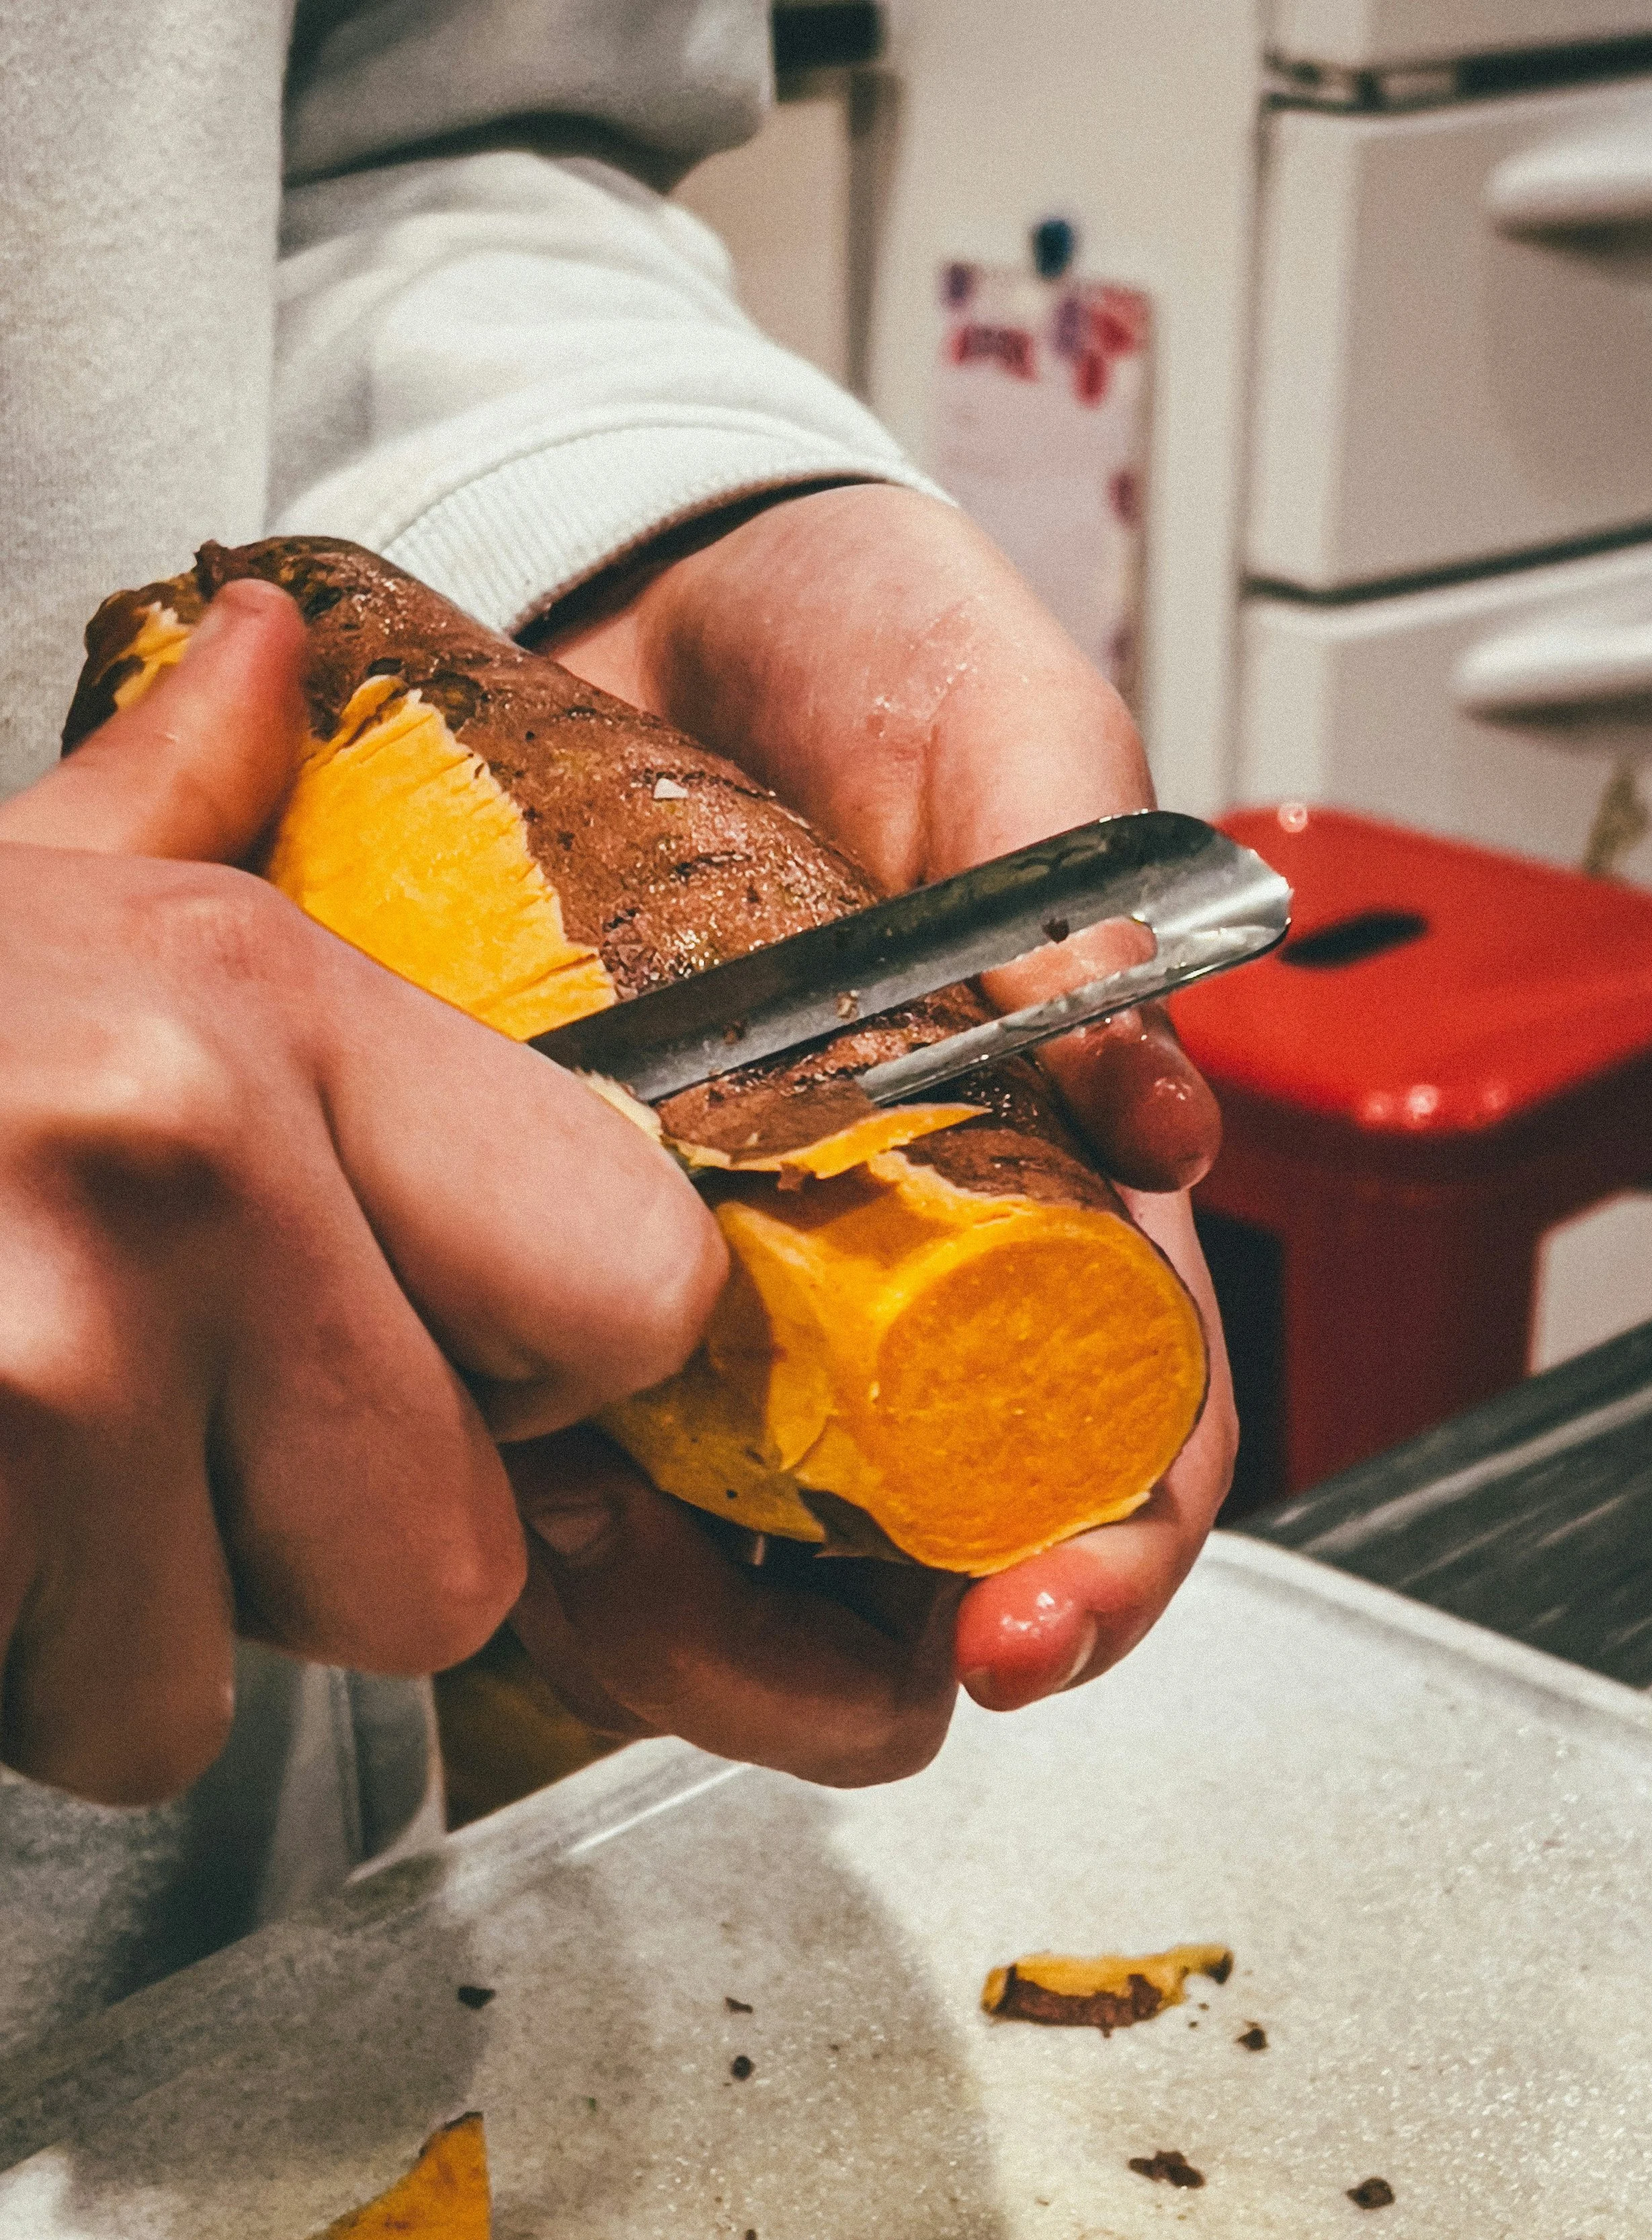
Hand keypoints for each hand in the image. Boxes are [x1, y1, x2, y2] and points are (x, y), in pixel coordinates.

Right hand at [0, 582, 723, 1804]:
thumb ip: (174, 801)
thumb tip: (278, 653)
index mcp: (263, 997)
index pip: (636, 1282)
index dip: (543, 1371)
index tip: (430, 1357)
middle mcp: (190, 1158)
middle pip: (447, 1558)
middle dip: (296, 1556)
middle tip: (139, 1442)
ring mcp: (43, 1348)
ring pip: (210, 1687)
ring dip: (101, 1629)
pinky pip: (63, 1727)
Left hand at [531, 483, 1236, 1731]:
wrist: (647, 590)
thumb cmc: (863, 647)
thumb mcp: (998, 732)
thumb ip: (1084, 902)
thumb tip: (1159, 1114)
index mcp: (1048, 1180)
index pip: (1126, 1429)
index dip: (1105, 1557)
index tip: (1035, 1624)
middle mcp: (886, 1271)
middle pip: (910, 1560)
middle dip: (832, 1651)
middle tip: (712, 1604)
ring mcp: (717, 1283)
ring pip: (722, 1555)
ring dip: (653, 1606)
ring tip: (563, 1530)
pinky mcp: (554, 1254)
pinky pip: (544, 1436)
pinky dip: (510, 1477)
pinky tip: (461, 1431)